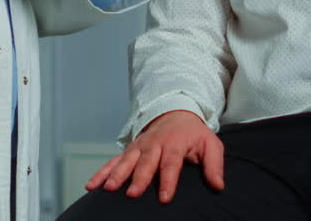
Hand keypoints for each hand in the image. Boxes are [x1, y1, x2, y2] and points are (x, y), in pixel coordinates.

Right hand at [84, 110, 223, 202]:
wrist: (176, 113)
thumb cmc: (194, 134)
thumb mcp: (210, 144)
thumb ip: (214, 165)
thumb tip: (218, 185)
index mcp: (174, 143)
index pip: (171, 163)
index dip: (167, 180)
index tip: (164, 197)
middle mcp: (154, 144)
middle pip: (145, 162)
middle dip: (138, 178)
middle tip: (132, 194)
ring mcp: (139, 147)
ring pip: (126, 161)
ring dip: (117, 174)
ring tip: (109, 188)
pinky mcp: (129, 150)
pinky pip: (113, 161)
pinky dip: (102, 172)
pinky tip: (92, 186)